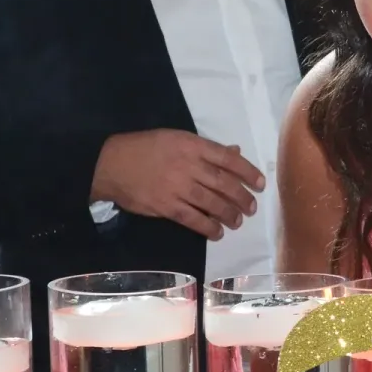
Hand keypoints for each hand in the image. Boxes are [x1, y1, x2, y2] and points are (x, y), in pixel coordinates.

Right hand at [91, 130, 263, 239]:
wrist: (110, 164)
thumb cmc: (146, 148)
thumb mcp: (177, 138)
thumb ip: (207, 149)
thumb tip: (235, 152)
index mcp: (192, 146)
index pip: (228, 159)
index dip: (248, 172)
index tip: (261, 184)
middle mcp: (188, 166)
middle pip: (224, 184)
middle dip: (242, 198)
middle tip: (251, 208)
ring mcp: (177, 187)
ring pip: (212, 203)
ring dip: (229, 215)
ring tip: (238, 222)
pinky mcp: (165, 206)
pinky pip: (192, 219)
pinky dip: (208, 228)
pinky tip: (217, 233)